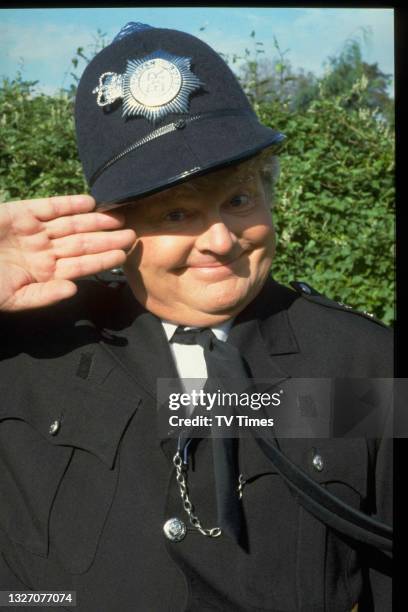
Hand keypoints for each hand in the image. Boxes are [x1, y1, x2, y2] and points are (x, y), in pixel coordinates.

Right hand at [0, 194, 135, 310]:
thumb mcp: (13, 299)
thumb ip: (43, 296)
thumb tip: (73, 290)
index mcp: (45, 274)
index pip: (81, 266)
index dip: (102, 259)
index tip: (124, 254)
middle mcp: (44, 252)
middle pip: (82, 243)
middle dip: (107, 239)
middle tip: (133, 234)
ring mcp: (34, 232)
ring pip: (71, 224)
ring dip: (95, 221)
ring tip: (117, 219)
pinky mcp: (21, 213)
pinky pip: (49, 207)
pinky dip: (68, 204)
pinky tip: (90, 203)